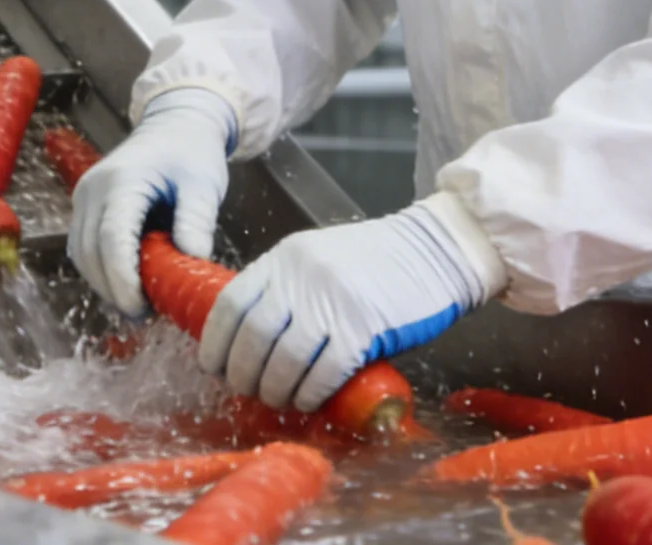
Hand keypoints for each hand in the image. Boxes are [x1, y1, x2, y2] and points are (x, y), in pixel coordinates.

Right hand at [70, 88, 237, 318]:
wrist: (174, 124)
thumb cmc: (191, 151)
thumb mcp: (204, 184)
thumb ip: (196, 220)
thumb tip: (192, 260)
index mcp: (122, 180)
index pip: (111, 238)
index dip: (122, 279)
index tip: (141, 308)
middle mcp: (92, 188)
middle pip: (89, 252)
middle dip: (113, 290)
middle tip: (146, 314)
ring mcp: (84, 197)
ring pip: (81, 254)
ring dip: (105, 284)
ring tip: (141, 303)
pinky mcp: (85, 207)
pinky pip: (85, 248)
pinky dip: (102, 271)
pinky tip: (129, 284)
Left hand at [200, 192, 507, 411]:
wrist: (438, 250)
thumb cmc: (379, 261)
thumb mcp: (320, 260)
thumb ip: (288, 291)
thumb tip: (254, 345)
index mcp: (285, 257)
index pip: (230, 304)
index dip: (215, 344)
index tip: (214, 367)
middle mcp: (302, 276)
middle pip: (252, 338)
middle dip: (243, 375)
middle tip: (248, 392)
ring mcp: (333, 300)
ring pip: (285, 360)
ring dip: (275, 390)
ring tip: (279, 400)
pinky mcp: (364, 326)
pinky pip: (324, 372)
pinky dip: (310, 393)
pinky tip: (309, 400)